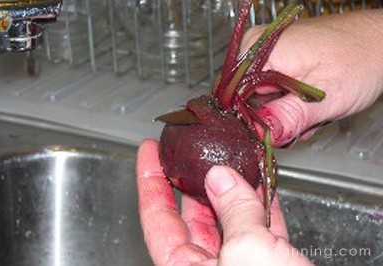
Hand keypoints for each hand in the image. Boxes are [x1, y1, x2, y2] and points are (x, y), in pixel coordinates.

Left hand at [136, 139, 312, 265]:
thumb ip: (233, 213)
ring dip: (232, 189)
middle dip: (194, 180)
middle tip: (193, 151)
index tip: (149, 154)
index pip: (157, 218)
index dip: (150, 182)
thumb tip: (221, 178)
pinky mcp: (267, 264)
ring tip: (231, 160)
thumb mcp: (247, 253)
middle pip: (193, 216)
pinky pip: (259, 228)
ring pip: (229, 219)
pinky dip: (262, 204)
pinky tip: (262, 184)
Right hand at [243, 10, 382, 145]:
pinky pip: (271, 91)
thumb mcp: (326, 94)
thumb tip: (258, 133)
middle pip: (244, 98)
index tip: (271, 133)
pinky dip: (287, 104)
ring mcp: (268, 53)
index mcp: (260, 50)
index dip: (249, 120)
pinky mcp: (278, 61)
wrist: (381, 43)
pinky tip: (307, 107)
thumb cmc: (361, 58)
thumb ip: (289, 116)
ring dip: (282, 113)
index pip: (232, 95)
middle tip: (298, 123)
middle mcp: (258, 48)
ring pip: (260, 98)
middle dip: (270, 118)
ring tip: (308, 114)